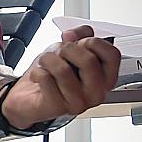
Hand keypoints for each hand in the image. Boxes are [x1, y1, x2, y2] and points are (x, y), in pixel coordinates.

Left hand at [0, 25, 120, 130]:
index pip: (112, 55)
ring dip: (48, 59)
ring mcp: (78, 103)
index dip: (93, 42)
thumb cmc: (52, 76)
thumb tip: (74, 34)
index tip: (80, 42)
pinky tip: (38, 76)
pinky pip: (45, 78)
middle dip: (67, 48)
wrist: (28, 98)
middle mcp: (96, 93)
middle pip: (88, 60)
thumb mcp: (68, 49)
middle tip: (58, 52)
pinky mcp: (57, 107)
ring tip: (45, 63)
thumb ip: (79, 36)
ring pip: (63, 69)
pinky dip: (37, 71)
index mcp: (106, 79)